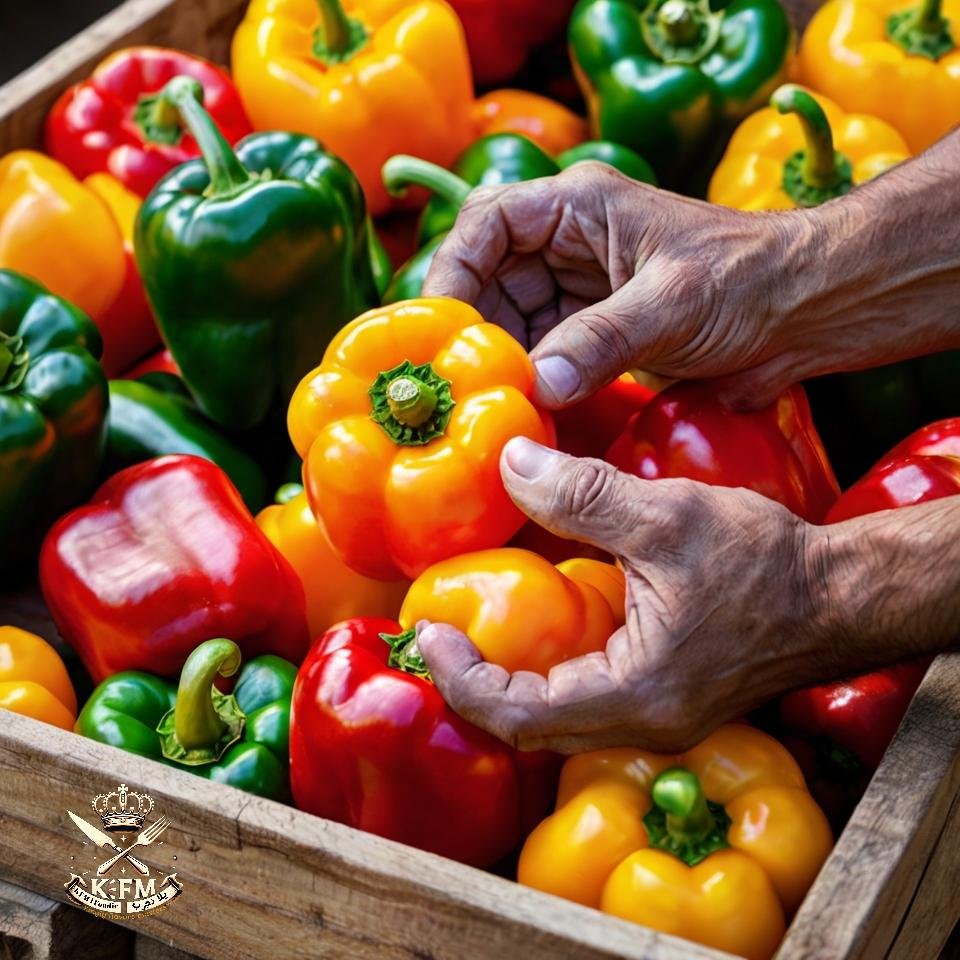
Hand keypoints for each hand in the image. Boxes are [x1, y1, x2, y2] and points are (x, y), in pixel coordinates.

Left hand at [418, 437, 830, 752]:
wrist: (840, 595)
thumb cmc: (767, 563)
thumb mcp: (668, 517)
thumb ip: (584, 493)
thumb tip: (511, 462)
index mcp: (636, 695)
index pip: (520, 716)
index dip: (462, 679)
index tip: (429, 633)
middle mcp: (642, 724)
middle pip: (530, 729)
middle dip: (473, 685)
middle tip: (437, 636)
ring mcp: (655, 718)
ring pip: (556, 720)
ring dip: (506, 681)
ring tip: (471, 633)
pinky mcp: (664, 699)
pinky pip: (585, 702)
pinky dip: (545, 673)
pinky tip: (534, 631)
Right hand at [423, 161, 815, 409]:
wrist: (804, 310)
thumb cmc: (750, 278)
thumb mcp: (673, 302)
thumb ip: (603, 340)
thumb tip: (538, 384)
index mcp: (580, 207)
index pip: (488, 224)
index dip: (453, 271)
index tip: (440, 326)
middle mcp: (569, 245)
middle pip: (488, 280)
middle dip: (474, 330)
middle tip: (462, 383)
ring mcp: (580, 291)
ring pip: (511, 324)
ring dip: (501, 364)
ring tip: (490, 406)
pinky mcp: (596, 333)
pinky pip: (543, 356)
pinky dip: (532, 385)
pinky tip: (527, 415)